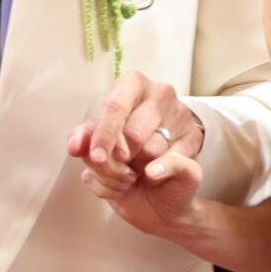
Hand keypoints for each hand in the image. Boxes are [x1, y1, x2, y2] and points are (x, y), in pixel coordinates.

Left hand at [69, 71, 205, 230]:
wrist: (155, 187)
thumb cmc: (124, 155)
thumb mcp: (99, 143)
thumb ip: (84, 139)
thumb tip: (75, 146)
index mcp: (132, 84)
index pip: (115, 106)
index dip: (104, 134)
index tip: (96, 157)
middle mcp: (160, 93)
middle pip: (133, 133)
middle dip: (120, 158)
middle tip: (120, 165)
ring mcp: (181, 114)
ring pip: (152, 149)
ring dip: (138, 168)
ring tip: (137, 168)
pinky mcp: (195, 137)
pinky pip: (173, 162)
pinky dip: (156, 173)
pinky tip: (152, 175)